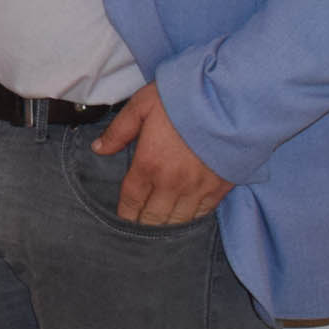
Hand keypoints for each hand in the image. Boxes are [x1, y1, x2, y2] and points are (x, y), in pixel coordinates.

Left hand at [95, 84, 233, 226]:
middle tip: (139, 229)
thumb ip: (118, 131)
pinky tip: (186, 217)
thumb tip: (99, 148)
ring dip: (167, 227)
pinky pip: (203, 213)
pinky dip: (192, 218)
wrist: (229, 99)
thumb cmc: (184, 98)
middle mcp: (171, 183)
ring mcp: (197, 188)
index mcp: (148, 164)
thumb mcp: (142, 105)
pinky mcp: (220, 187)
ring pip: (177, 221)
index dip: (125, 214)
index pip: (131, 201)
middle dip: (143, 226)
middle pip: (153, 218)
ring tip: (160, 230)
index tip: (123, 220)